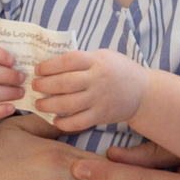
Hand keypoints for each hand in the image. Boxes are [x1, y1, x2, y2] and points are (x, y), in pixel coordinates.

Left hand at [32, 48, 151, 134]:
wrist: (144, 92)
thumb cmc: (120, 71)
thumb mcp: (104, 56)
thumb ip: (82, 60)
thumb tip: (52, 66)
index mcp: (97, 61)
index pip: (68, 61)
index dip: (49, 66)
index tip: (38, 70)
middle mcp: (98, 80)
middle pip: (65, 83)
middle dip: (45, 86)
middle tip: (35, 87)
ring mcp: (100, 99)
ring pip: (68, 104)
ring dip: (49, 105)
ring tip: (39, 104)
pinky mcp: (102, 115)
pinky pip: (79, 122)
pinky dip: (64, 123)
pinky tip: (56, 120)